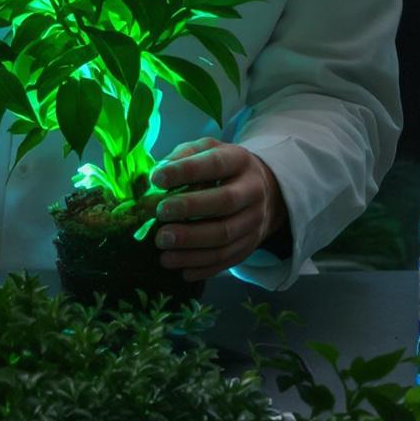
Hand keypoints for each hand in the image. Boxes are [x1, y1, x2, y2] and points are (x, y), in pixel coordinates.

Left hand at [149, 138, 289, 282]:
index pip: (215, 164)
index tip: (157, 179)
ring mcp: (254, 221)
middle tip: (160, 214)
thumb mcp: (206, 151)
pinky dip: (202, 267)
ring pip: (225, 237)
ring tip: (162, 247)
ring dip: (191, 245)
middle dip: (190, 209)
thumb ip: (182, 156)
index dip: (186, 171)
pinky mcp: (250, 246)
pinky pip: (227, 260)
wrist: (261, 192)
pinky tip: (180, 269)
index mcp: (239, 161)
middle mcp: (253, 191)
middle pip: (225, 202)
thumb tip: (157, 174)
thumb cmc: (222, 169)